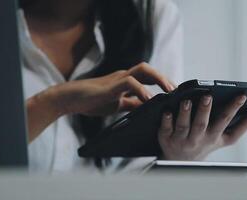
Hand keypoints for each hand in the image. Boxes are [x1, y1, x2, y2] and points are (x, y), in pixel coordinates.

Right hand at [48, 62, 174, 115]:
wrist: (70, 99)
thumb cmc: (92, 101)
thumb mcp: (117, 105)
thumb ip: (132, 104)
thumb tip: (147, 107)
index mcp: (126, 81)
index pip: (148, 78)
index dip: (162, 83)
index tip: (174, 93)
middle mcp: (124, 76)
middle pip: (148, 70)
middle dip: (164, 78)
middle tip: (176, 91)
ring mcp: (117, 79)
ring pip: (143, 70)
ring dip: (158, 78)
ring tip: (168, 91)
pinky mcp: (110, 85)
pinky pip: (129, 83)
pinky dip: (141, 90)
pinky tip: (148, 99)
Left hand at [158, 95, 246, 160]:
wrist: (181, 161)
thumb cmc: (205, 142)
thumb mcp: (224, 139)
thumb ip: (241, 127)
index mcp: (215, 138)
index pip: (229, 126)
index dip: (239, 114)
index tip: (244, 97)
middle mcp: (199, 139)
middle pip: (203, 125)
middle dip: (206, 111)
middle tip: (209, 96)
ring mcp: (182, 139)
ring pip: (184, 126)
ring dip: (186, 113)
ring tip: (187, 100)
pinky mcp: (166, 138)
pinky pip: (165, 128)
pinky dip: (166, 120)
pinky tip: (167, 111)